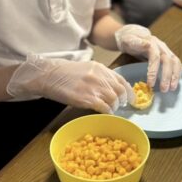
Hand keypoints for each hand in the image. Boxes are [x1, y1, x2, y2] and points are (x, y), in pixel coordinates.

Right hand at [7, 55, 133, 113]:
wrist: (50, 75)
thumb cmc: (66, 73)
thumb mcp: (87, 68)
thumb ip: (101, 76)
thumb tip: (112, 87)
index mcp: (100, 68)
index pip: (121, 80)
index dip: (129, 91)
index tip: (131, 98)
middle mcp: (99, 76)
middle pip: (119, 91)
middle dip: (123, 100)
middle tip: (121, 106)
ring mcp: (93, 87)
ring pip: (113, 100)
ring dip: (114, 107)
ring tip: (111, 110)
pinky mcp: (86, 98)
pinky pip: (103, 107)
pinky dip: (107, 112)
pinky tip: (105, 114)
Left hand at [115, 24, 181, 91]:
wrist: (133, 34)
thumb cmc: (129, 39)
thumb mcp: (128, 39)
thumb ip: (136, 42)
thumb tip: (147, 45)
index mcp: (151, 42)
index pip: (155, 57)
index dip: (154, 71)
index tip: (151, 84)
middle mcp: (161, 46)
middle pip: (167, 60)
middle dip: (167, 76)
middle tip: (164, 89)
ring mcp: (166, 50)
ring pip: (175, 62)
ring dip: (175, 76)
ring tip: (172, 88)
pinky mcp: (168, 54)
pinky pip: (176, 63)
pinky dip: (177, 73)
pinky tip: (174, 83)